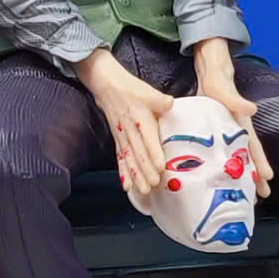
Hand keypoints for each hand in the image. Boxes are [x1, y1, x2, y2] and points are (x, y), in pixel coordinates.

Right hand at [79, 50, 177, 190]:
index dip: (153, 153)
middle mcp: (130, 130)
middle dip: (146, 171)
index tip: (160, 167)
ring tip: (143, 191)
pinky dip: (123, 173)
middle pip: (138, 153)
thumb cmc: (131, 89)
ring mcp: (123, 137)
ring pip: (129, 159)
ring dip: (136, 176)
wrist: (107, 86)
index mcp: (140, 118)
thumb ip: (160, 100)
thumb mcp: (148, 91)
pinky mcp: (118, 140)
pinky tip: (127, 186)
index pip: (148, 138)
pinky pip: (120, 159)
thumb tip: (171, 104)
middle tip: (154, 185)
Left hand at [193, 39, 272, 196]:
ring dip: (244, 170)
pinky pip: (227, 148)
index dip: (260, 163)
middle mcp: (238, 127)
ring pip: (240, 153)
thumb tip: (252, 110)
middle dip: (257, 174)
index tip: (268, 179)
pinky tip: (225, 171)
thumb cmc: (217, 77)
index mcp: (241, 121)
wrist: (210, 66)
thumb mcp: (222, 87)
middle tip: (261, 195)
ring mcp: (229, 128)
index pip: (253, 146)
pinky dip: (229, 161)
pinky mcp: (220, 128)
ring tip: (248, 189)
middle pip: (250, 154)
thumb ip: (235, 99)